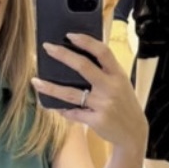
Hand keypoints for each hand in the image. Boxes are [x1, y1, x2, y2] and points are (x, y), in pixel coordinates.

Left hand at [32, 33, 146, 150]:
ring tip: (36, 82)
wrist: (133, 132)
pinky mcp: (96, 120)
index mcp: (117, 74)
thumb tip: (81, 53)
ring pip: (71, 94)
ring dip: (51, 88)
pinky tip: (51, 105)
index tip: (69, 35)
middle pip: (83, 67)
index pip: (102, 51)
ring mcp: (102, 105)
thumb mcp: (121, 83)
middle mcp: (110, 87)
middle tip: (47, 47)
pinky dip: (62, 109)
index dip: (86, 41)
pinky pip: (73, 113)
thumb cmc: (124, 103)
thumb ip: (106, 70)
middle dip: (63, 55)